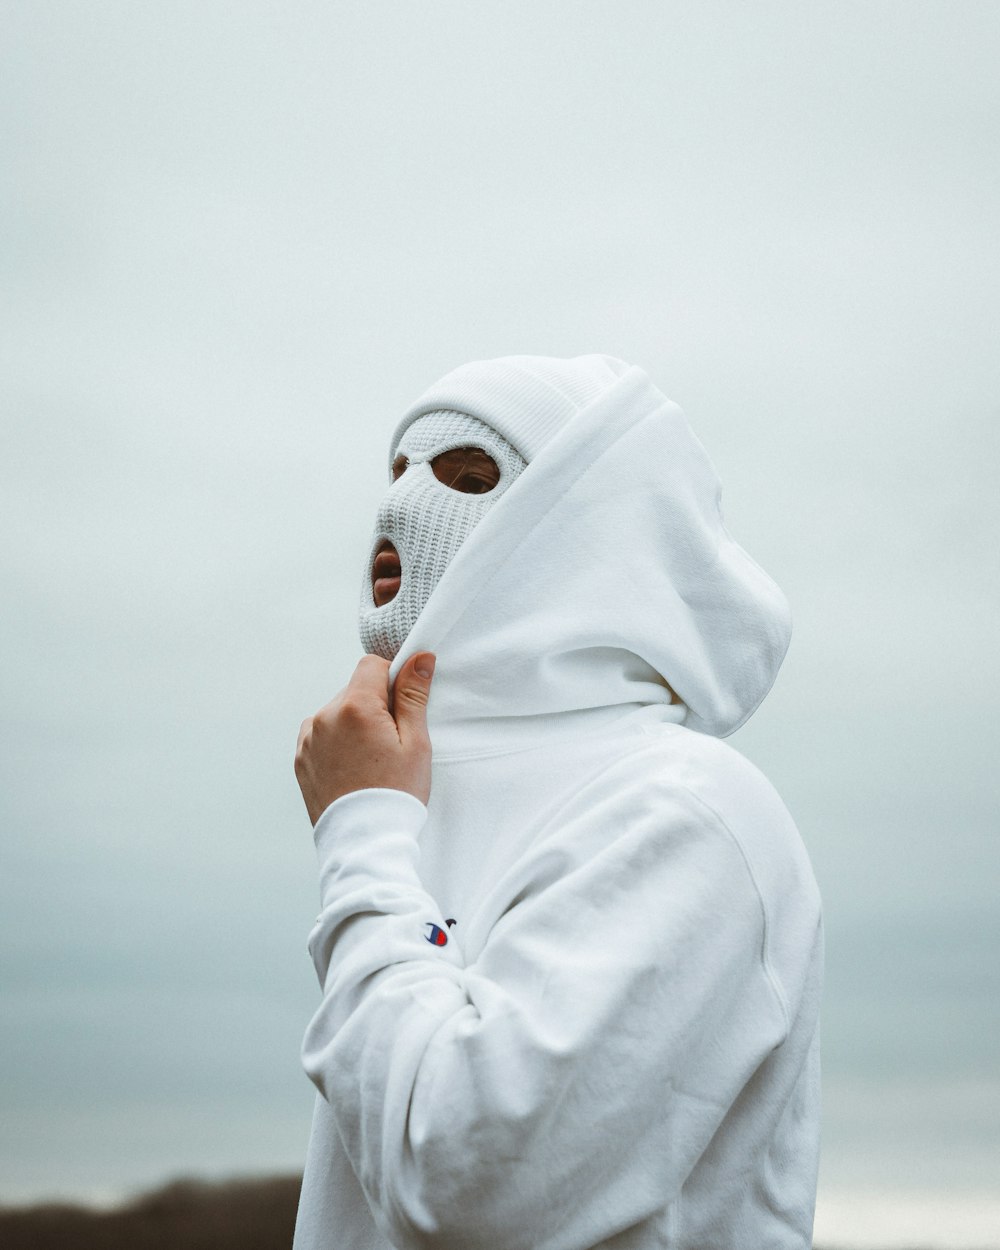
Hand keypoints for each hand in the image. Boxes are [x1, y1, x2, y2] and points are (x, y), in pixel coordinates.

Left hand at [295, 652, 435, 825]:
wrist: (364, 842)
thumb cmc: (396, 793)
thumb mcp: (415, 742)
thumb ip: (413, 695)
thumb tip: (419, 658)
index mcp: (354, 707)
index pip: (372, 665)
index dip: (392, 679)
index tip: (404, 707)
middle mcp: (324, 716)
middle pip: (355, 690)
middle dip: (374, 705)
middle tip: (392, 742)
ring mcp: (308, 739)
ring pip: (338, 713)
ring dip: (354, 723)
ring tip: (371, 760)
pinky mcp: (300, 759)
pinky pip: (322, 735)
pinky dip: (338, 743)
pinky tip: (354, 768)